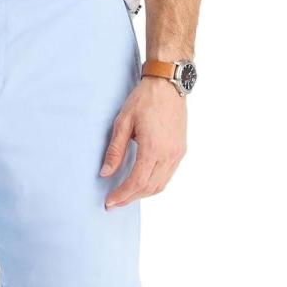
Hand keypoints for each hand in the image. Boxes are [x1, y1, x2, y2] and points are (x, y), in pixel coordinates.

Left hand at [101, 77, 187, 208]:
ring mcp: (177, 153)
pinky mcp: (180, 150)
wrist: (168, 84)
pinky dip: (154, 184)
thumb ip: (115, 151)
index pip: (136, 182)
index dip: (122, 195)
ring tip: (126, 196)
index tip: (109, 202)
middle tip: (114, 203)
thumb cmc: (145, 99)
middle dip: (130, 198)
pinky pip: (167, 175)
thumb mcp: (123, 123)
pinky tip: (141, 183)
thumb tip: (105, 173)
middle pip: (148, 188)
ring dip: (142, 194)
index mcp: (153, 148)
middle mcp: (168, 154)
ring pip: (160, 185)